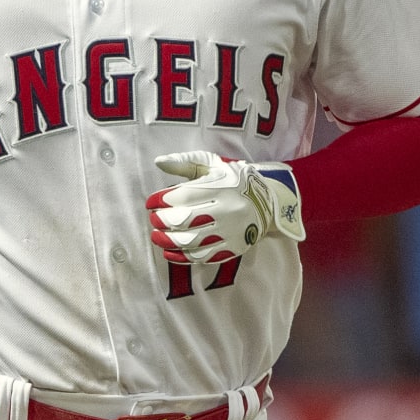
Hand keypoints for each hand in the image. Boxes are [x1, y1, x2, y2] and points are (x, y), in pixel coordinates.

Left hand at [147, 151, 304, 264]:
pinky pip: (202, 256)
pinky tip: (169, 252)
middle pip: (184, 220)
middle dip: (161, 222)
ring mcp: (230, 231)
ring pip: (191, 241)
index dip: (160, 201)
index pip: (182, 196)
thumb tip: (159, 162)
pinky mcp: (233, 248)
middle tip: (153, 220)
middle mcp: (226, 210)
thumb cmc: (234, 180)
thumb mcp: (213, 165)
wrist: (269, 202)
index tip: (150, 203)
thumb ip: (185, 162)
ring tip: (156, 236)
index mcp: (220, 187)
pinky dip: (181, 257)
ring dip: (167, 241)